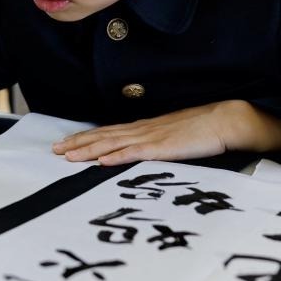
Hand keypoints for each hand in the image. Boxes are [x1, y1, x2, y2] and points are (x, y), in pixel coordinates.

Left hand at [52, 101, 280, 165]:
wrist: (227, 120)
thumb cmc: (204, 129)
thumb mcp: (174, 136)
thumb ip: (157, 143)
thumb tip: (141, 151)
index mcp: (146, 128)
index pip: (108, 133)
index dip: (86, 138)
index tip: (65, 144)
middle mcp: (143, 130)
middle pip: (103, 136)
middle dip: (77, 143)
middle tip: (54, 150)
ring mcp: (152, 138)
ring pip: (112, 144)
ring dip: (88, 150)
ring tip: (67, 156)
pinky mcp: (163, 148)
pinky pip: (135, 153)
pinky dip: (116, 156)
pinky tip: (101, 161)